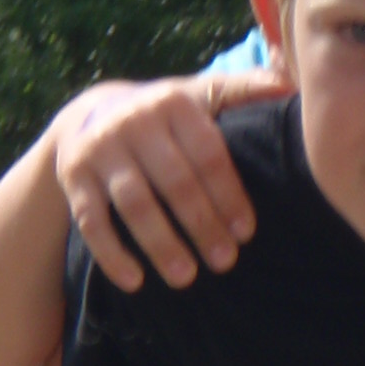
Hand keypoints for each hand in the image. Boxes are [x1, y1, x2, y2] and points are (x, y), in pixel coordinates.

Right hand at [53, 67, 291, 294]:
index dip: (229, 195)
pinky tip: (135, 281)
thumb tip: (290, 84)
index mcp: (173, 102)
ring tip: (185, 278)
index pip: (208, 154)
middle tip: (224, 262)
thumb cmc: (161, 116)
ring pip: (134, 204)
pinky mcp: (73, 177)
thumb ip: (240, 90)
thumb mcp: (197, 95)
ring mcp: (100, 150)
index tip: (246, 233)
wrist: (86, 114)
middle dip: (202, 225)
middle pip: (175, 182)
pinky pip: (92, 221)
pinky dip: (113, 254)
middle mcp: (134, 121)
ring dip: (161, 244)